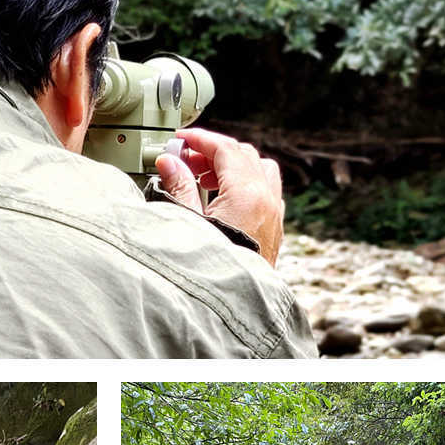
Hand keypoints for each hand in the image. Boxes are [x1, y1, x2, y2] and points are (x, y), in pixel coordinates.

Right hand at [156, 126, 285, 265]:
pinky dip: (247, 183)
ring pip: (260, 170)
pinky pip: (267, 191)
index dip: (201, 139)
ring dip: (233, 166)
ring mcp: (275, 214)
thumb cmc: (209, 269)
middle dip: (214, 152)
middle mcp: (267, 200)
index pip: (226, 148)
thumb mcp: (186, 222)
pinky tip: (224, 197)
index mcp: (247, 193)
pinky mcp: (275, 229)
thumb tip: (170, 162)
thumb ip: (178, 186)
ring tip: (203, 178)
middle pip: (244, 155)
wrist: (233, 306)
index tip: (182, 139)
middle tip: (186, 159)